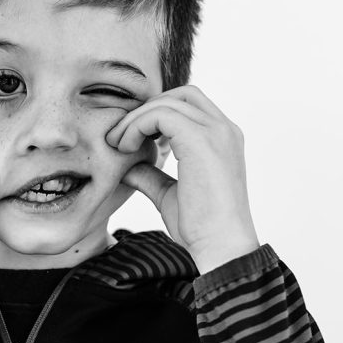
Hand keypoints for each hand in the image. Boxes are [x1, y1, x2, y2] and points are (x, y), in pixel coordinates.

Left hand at [106, 85, 260, 271]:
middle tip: (121, 137)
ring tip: (118, 145)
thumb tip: (126, 168)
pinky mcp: (201, 140)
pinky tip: (126, 148)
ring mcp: (216, 132)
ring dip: (136, 120)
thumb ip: (151, 176)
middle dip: (147, 109)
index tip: (134, 141)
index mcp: (224, 139)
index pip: (190, 106)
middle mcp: (224, 129)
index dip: (157, 115)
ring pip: (168, 103)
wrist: (221, 248)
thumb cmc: (201, 229)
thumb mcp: (169, 195)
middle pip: (181, 95)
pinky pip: (161, 115)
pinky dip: (138, 126)